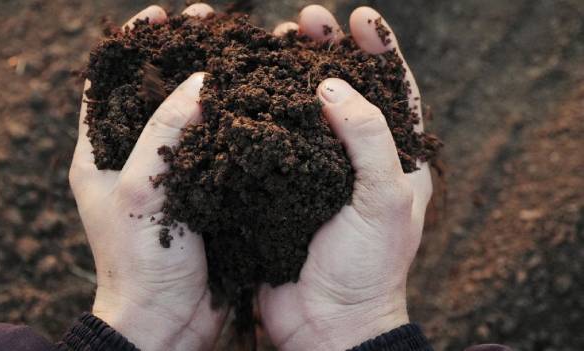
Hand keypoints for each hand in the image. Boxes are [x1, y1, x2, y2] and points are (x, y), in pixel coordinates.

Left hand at [69, 5, 224, 350]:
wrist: (168, 321)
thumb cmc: (138, 261)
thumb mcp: (138, 189)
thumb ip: (162, 131)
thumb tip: (198, 81)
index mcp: (99, 154)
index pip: (108, 84)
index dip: (132, 46)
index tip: (158, 15)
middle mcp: (133, 159)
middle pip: (154, 91)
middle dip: (180, 53)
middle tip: (210, 21)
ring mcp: (170, 175)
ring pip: (189, 115)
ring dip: (212, 82)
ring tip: (239, 49)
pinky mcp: (202, 192)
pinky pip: (216, 145)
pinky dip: (233, 120)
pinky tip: (257, 98)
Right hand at [259, 6, 431, 349]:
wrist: (326, 323)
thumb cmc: (368, 268)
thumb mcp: (385, 201)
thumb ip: (368, 139)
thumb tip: (332, 88)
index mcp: (395, 160)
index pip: (393, 90)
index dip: (379, 51)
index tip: (360, 18)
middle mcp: (355, 160)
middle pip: (344, 91)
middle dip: (327, 52)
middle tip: (305, 20)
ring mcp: (315, 173)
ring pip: (303, 111)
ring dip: (289, 75)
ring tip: (274, 42)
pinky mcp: (281, 188)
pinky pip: (271, 142)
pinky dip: (260, 115)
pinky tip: (245, 91)